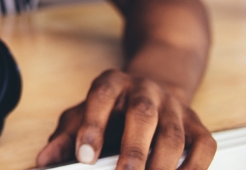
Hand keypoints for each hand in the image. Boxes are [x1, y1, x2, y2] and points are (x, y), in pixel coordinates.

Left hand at [36, 69, 216, 169]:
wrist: (155, 86)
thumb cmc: (113, 108)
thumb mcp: (84, 113)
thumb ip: (65, 137)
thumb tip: (42, 162)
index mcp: (112, 83)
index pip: (100, 97)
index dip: (92, 126)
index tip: (84, 156)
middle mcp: (145, 90)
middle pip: (142, 115)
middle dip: (134, 149)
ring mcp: (175, 107)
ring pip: (173, 134)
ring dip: (162, 165)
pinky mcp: (198, 125)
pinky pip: (203, 146)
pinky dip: (194, 168)